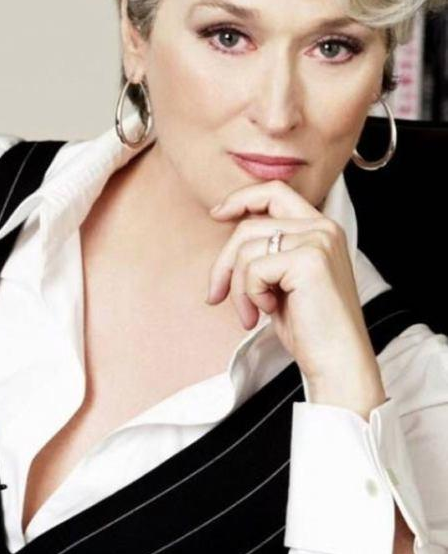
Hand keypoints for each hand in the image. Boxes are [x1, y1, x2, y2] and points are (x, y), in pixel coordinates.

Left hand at [206, 178, 378, 389]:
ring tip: (250, 314)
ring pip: (246, 248)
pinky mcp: (309, 259)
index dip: (241, 199)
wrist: (338, 361)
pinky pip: (254, 268)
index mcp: (321, 229)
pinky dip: (251, 294)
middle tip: (216, 295)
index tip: (217, 215)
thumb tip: (225, 228)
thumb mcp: (282, 281)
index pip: (275, 192)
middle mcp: (323, 228)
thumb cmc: (310, 328)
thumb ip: (266, 252)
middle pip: (249, 225)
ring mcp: (318, 241)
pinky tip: (268, 312)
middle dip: (224, 263)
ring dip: (238, 287)